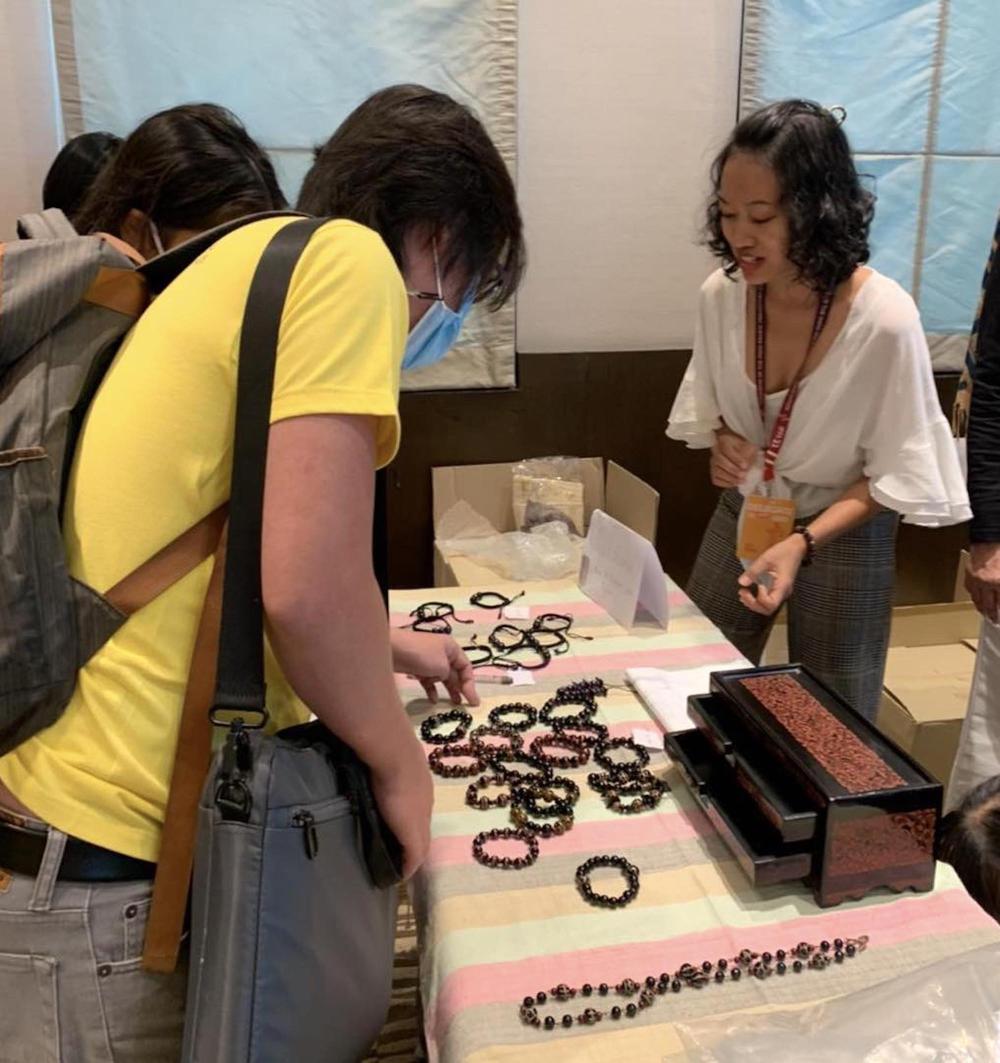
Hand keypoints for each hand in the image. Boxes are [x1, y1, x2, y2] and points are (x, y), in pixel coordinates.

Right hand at [369, 735, 433, 879]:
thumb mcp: (391, 760)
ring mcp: (421, 821)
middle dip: (413, 842)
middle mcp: (426, 805)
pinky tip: (399, 876)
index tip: (399, 830)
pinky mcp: (414, 836)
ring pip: (420, 844)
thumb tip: (374, 763)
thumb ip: (387, 767)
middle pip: (422, 830)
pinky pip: (414, 858)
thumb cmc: (388, 753)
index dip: (410, 822)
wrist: (396, 756)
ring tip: (399, 866)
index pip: (418, 811)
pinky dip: (408, 867)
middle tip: (400, 854)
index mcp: (421, 787)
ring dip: (411, 856)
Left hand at [390, 628, 479, 705]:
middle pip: (455, 673)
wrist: (392, 650)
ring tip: (454, 703)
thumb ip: (449, 675)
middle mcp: (442, 653)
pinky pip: (428, 681)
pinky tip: (433, 700)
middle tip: (466, 705)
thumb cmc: (421, 655)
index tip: (472, 700)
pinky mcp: (417, 668)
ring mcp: (429, 661)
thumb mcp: (442, 665)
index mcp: (451, 648)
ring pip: (442, 678)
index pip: (466, 667)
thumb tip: (446, 679)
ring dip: (448, 689)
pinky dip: (432, 690)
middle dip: (461, 688)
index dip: (470, 684)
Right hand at [711, 427, 757, 488]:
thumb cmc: (744, 449)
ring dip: (730, 478)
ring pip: (717, 471)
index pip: (727, 449)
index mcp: (724, 441)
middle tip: (743, 475)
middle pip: (720, 460)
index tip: (745, 466)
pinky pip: (715, 479)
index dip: (736, 458)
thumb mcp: (749, 447)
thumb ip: (749, 454)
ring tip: (741, 481)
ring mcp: (713, 463)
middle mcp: (715, 451)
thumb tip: (747, 466)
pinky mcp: (713, 473)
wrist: (737, 452)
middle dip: (732, 469)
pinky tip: (734, 484)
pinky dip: (725, 483)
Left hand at [737, 535, 807, 614]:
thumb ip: (754, 571)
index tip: (758, 585)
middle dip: (753, 605)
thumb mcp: (766, 559)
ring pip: (767, 607)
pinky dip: (757, 600)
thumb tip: (742, 582)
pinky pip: (767, 600)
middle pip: (768, 609)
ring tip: (743, 593)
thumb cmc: (784, 552)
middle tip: (742, 593)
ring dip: (753, 604)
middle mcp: (783, 592)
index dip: (760, 598)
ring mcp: (781, 592)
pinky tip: (749, 593)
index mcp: (782, 586)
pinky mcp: (778, 589)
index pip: (771, 604)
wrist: (796, 548)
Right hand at [966, 542, 999, 622]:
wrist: (990, 537)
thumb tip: (999, 597)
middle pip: (987, 604)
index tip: (999, 617)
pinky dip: (973, 595)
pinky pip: (970, 589)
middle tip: (993, 619)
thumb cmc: (999, 552)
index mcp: (998, 582)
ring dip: (981, 607)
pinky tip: (976, 597)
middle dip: (991, 614)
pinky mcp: (969, 574)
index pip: (999, 602)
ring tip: (985, 612)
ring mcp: (976, 578)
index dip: (999, 611)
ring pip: (976, 598)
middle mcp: (986, 582)